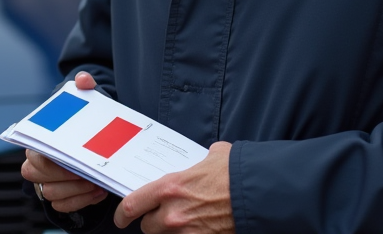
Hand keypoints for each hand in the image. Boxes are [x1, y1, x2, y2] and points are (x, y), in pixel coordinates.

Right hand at [20, 72, 109, 213]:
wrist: (89, 135)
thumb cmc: (83, 118)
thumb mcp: (86, 100)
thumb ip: (85, 87)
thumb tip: (83, 80)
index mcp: (36, 142)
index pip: (36, 158)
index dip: (55, 164)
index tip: (76, 162)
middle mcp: (35, 164)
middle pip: (41, 180)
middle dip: (67, 180)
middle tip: (90, 175)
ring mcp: (45, 182)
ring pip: (53, 196)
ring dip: (77, 192)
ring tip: (98, 184)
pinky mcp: (57, 196)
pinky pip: (63, 206)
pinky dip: (81, 202)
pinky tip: (99, 192)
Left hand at [113, 141, 233, 232]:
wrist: (260, 195)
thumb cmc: (237, 173)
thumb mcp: (213, 156)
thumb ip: (199, 160)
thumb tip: (203, 159)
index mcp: (170, 188)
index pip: (132, 205)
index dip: (122, 214)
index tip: (122, 217)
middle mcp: (173, 214)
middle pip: (148, 227)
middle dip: (154, 222)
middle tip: (164, 216)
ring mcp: (187, 233)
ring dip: (171, 232)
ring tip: (186, 222)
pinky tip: (201, 228)